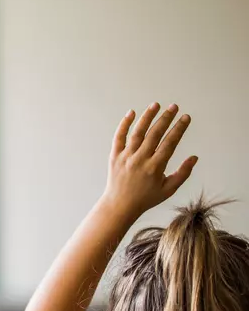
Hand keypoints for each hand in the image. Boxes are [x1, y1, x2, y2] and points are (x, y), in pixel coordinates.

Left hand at [102, 103, 196, 217]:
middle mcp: (140, 160)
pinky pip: (119, 137)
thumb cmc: (146, 198)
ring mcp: (126, 157)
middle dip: (166, 118)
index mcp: (155, 167)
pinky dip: (124, 124)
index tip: (186, 118)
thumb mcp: (168, 189)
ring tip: (156, 105)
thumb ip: (183, 173)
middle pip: (155, 134)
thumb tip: (194, 157)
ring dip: (147, 117)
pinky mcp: (115, 157)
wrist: (119, 205)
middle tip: (174, 107)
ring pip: (137, 132)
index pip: (170, 143)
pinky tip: (131, 113)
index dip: (179, 129)